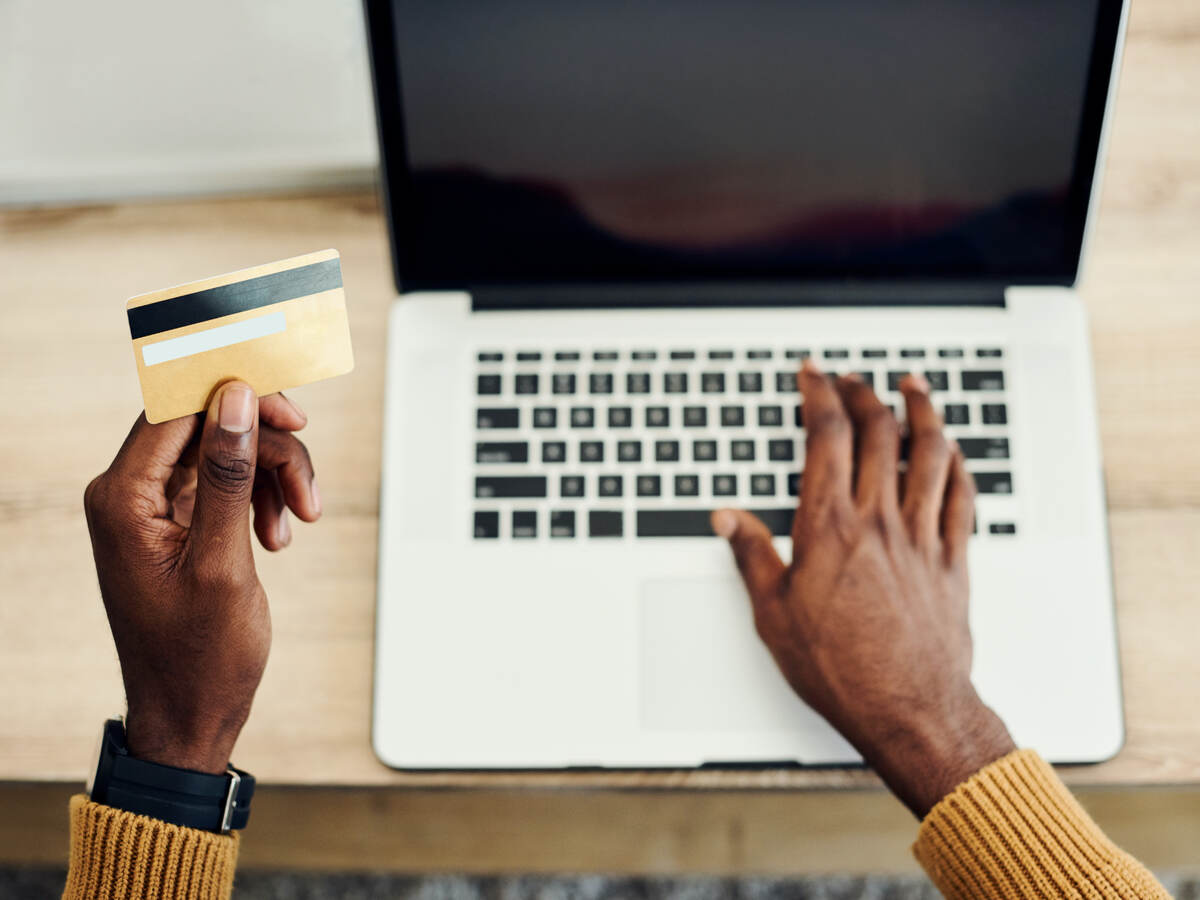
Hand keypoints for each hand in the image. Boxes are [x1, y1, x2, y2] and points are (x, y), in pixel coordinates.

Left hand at [83, 381, 320, 773]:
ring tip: (300, 521)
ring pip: (227, 450)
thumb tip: (236, 400)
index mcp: (122, 497)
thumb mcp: (223, 563)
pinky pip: (227, 481)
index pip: (175, 407)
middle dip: (267, 449)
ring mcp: (154, 506)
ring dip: (273, 476)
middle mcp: (129, 492)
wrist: (191, 714)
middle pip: (209, 424)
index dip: (236, 397)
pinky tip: (281, 534)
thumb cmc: (200, 655)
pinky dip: (261, 499)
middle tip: (308, 489)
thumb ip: (229, 476)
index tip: (292, 413)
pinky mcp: (178, 521)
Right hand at [713, 359, 1014, 816]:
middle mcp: (879, 522)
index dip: (818, 394)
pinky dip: (957, 463)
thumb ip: (752, 556)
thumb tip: (728, 520)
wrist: (909, 710)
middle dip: (863, 392)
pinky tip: (951, 451)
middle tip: (851, 378)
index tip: (812, 375)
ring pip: (929, 452)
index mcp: (830, 527)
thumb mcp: (773, 615)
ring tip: (912, 386)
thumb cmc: (841, 669)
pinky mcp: (953, 560)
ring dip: (921, 411)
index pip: (826, 436)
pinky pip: (962, 495)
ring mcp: (922, 538)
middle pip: (878, 432)